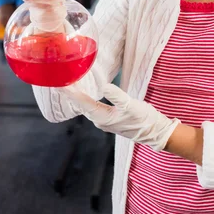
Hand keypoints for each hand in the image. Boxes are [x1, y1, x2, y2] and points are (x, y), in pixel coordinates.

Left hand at [64, 83, 179, 151]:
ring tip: (68, 86)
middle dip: (69, 94)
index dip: (70, 92)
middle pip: (80, 105)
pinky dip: (85, 100)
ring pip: (85, 107)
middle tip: (58, 81)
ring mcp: (104, 121)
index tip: (59, 84)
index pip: (82, 102)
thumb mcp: (131, 105)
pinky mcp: (109, 119)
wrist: (155, 132)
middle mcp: (100, 120)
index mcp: (102, 117)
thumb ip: (117, 95)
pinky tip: (84, 95)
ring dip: (76, 97)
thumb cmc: (144, 118)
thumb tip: (104, 87)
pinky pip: (91, 108)